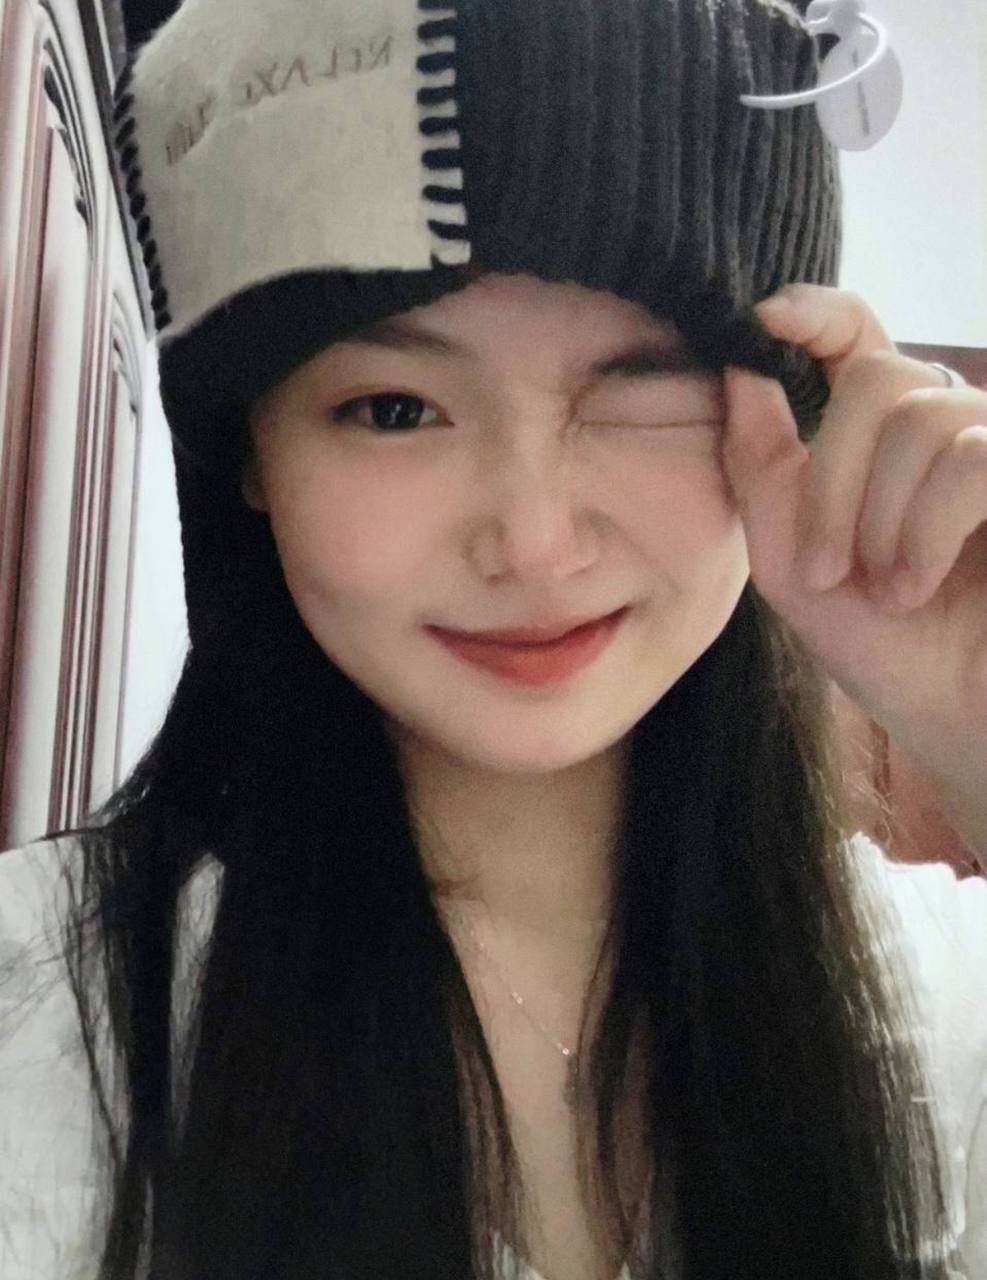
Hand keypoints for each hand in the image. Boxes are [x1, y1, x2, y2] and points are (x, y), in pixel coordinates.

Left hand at [721, 285, 986, 871]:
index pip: (859, 338)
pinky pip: (972, 458)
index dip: (816, 311)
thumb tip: (739, 364)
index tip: (764, 319)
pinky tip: (917, 587)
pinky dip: (927, 529)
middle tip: (829, 571)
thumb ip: (762, 468)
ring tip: (888, 591)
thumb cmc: (885, 652)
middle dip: (832, 481)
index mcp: (888, 438)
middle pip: (877, 377)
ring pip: (922, 420)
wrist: (961, 723)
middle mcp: (955, 425)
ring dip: (880, 520)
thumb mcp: (795, 562)